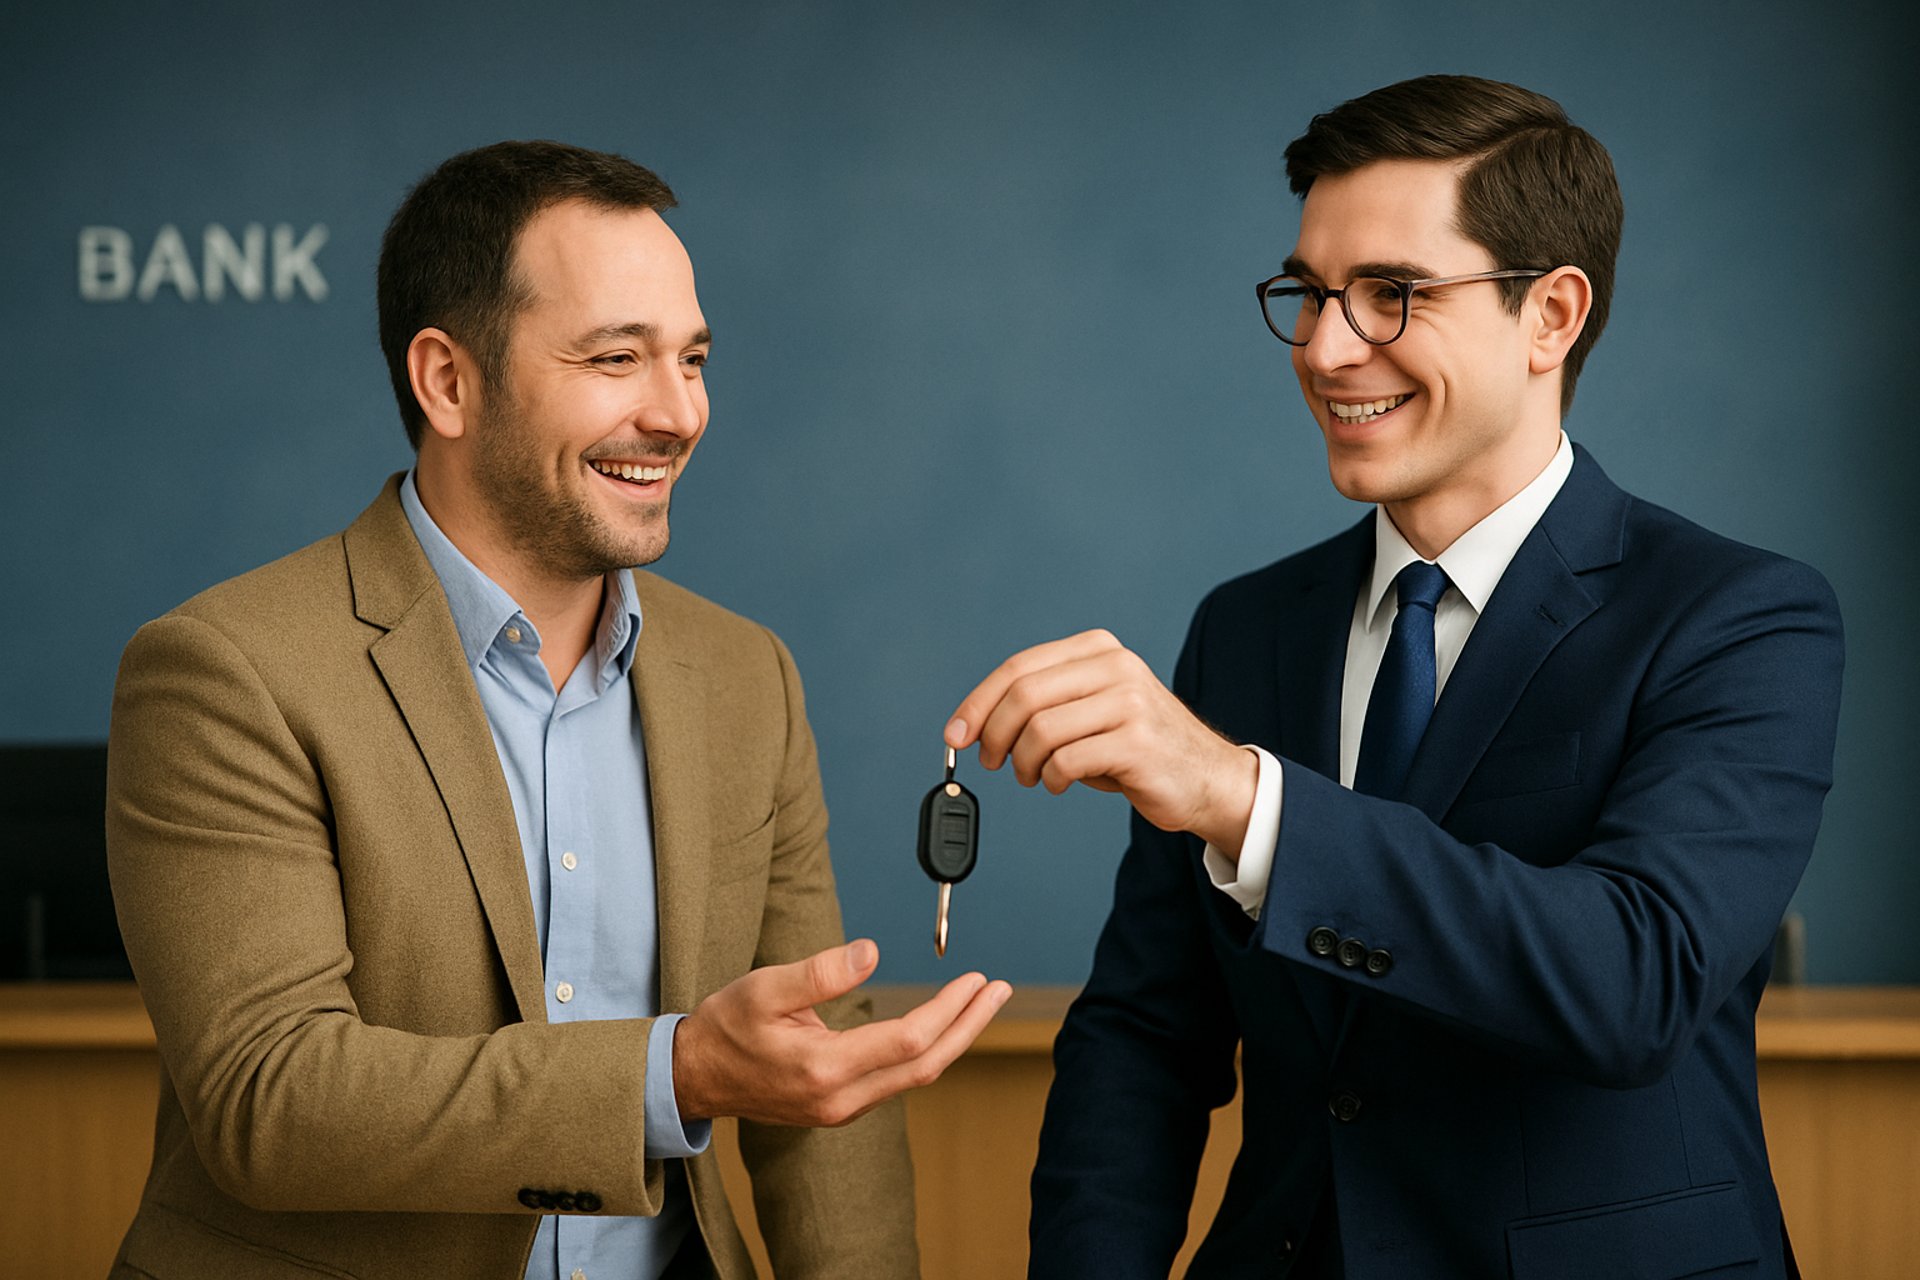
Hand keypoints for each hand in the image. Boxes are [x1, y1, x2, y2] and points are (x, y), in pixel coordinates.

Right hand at [672, 938, 1009, 1125]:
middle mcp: (841, 1098)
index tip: (975, 980)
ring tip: (981, 1003)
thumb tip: (872, 951)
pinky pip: (897, 1080)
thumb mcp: (763, 988)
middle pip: (926, 1064)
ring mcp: (842, 1109)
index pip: (909, 1039)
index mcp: (824, 1068)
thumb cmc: (726, 1028)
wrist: (695, 1079)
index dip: (949, 1009)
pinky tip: (941, 1027)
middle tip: (999, 991)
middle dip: (969, 1026)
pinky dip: (927, 1052)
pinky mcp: (840, 1107)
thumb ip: (820, 972)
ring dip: (954, 1039)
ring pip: (915, 1076)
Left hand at [945, 629, 1257, 854]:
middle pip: (1024, 695)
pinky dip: (1051, 778)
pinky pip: (1066, 761)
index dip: (978, 702)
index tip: (956, 734)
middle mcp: (1115, 666)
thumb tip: (974, 725)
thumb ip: (1044, 704)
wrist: (1208, 778)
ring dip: (1023, 763)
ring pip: (1041, 730)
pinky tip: (1060, 783)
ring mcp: (1129, 702)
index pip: (1019, 667)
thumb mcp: (1091, 708)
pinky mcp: (1137, 742)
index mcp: (1098, 649)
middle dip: (994, 734)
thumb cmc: (1137, 746)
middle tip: (992, 762)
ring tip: (1032, 776)